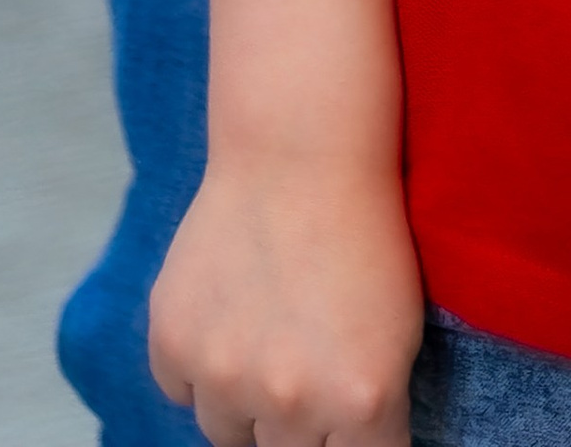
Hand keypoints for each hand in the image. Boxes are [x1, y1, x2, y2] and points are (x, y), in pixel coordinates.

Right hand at [148, 154, 425, 446]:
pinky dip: (196, 365)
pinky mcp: (172, 343)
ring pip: (227, 431)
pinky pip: (181, 389)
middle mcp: (292, 399)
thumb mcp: (398, 333)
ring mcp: (225, 375)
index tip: (345, 415)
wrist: (301, 152)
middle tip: (304, 364)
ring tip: (265, 331)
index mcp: (361, 400)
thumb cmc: (365, 234)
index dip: (353, 437)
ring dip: (242, 398)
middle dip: (297, 426)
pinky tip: (226, 311)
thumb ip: (366, 411)